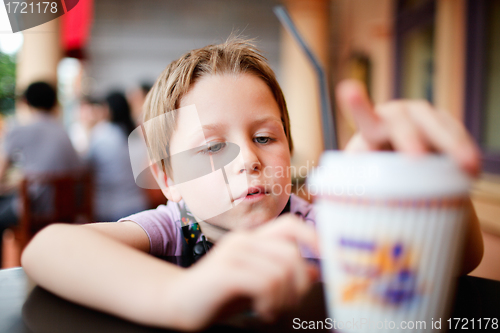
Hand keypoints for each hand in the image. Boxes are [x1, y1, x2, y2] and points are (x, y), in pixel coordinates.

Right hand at [168, 214, 318, 330]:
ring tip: (272, 310)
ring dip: (285, 299)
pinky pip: (266, 283)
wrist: (176, 302)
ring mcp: (234, 253)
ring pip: (282, 271)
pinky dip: (271, 303)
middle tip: (289, 304)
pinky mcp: (226, 271)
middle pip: (292, 254)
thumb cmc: (218, 294)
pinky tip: (262, 312)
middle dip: (300, 285)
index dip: (314, 237)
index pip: (290, 225)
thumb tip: (314, 271)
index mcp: (252, 239)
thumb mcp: (255, 282)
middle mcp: (244, 240)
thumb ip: (281, 273)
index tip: (328, 258)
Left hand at [336, 79, 480, 175]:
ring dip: (452, 145)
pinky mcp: (445, 124)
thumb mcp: (362, 176)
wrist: (404, 164)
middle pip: (403, 122)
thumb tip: (347, 195)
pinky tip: (473, 169)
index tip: (348, 90)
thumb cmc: (377, 171)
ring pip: (437, 126)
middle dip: (410, 138)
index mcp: (372, 126)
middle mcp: (397, 114)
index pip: (363, 115)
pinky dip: (464, 151)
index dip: (356, 103)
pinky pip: (457, 135)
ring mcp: (423, 116)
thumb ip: (355, 181)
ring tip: (467, 166)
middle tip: (416, 158)